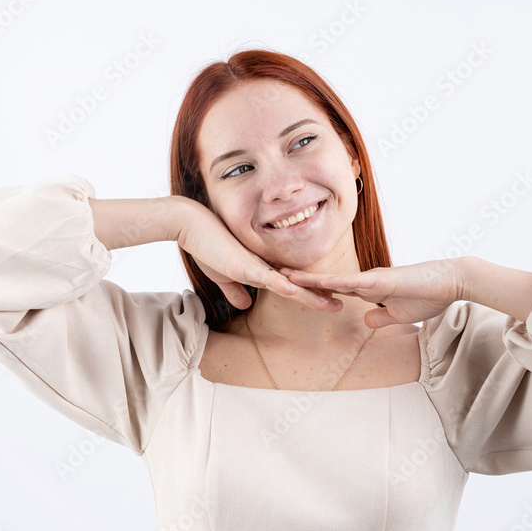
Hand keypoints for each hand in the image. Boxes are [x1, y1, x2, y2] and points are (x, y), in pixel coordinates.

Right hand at [175, 202, 337, 311]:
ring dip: (310, 295)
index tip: (325, 300)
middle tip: (340, 304)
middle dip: (318, 295)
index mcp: (260, 270)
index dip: (307, 294)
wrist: (191, 225)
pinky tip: (296, 292)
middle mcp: (264, 266)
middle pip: (297, 284)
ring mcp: (256, 266)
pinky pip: (267, 277)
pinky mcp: (244, 266)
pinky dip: (282, 285)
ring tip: (332, 303)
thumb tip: (245, 305)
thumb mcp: (221, 275)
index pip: (289, 285)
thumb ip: (234, 290)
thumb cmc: (205, 247)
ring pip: (289, 284)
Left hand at [279, 258, 465, 327]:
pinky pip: (352, 282)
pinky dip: (333, 282)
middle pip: (328, 280)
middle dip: (303, 279)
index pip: (337, 288)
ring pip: (334, 278)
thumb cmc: (430, 295)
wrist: (452, 282)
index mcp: (371, 289)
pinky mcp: (382, 280)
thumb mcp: (400, 314)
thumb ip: (382, 317)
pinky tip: (317, 282)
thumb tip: (366, 320)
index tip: (295, 287)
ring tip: (285, 276)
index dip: (316, 288)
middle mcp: (367, 280)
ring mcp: (373, 278)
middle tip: (277, 276)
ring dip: (310, 278)